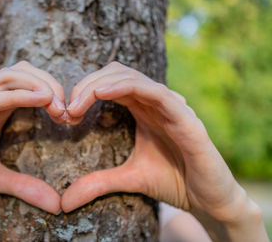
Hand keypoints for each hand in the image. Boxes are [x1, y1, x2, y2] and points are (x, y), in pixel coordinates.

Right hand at [0, 61, 64, 220]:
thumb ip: (24, 186)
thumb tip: (57, 204)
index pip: (25, 81)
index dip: (51, 88)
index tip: (69, 114)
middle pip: (20, 71)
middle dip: (49, 82)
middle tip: (66, 109)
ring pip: (6, 77)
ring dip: (37, 86)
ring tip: (56, 105)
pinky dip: (16, 96)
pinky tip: (39, 101)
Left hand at [62, 62, 266, 240]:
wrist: (209, 199)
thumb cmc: (174, 181)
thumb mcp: (129, 179)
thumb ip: (98, 182)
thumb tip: (65, 201)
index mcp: (142, 109)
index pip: (109, 84)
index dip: (84, 91)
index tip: (65, 114)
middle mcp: (155, 103)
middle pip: (116, 74)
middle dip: (87, 84)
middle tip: (67, 108)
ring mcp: (171, 107)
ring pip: (132, 76)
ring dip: (101, 84)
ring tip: (78, 102)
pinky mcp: (185, 118)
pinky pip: (156, 92)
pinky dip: (128, 86)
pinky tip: (104, 92)